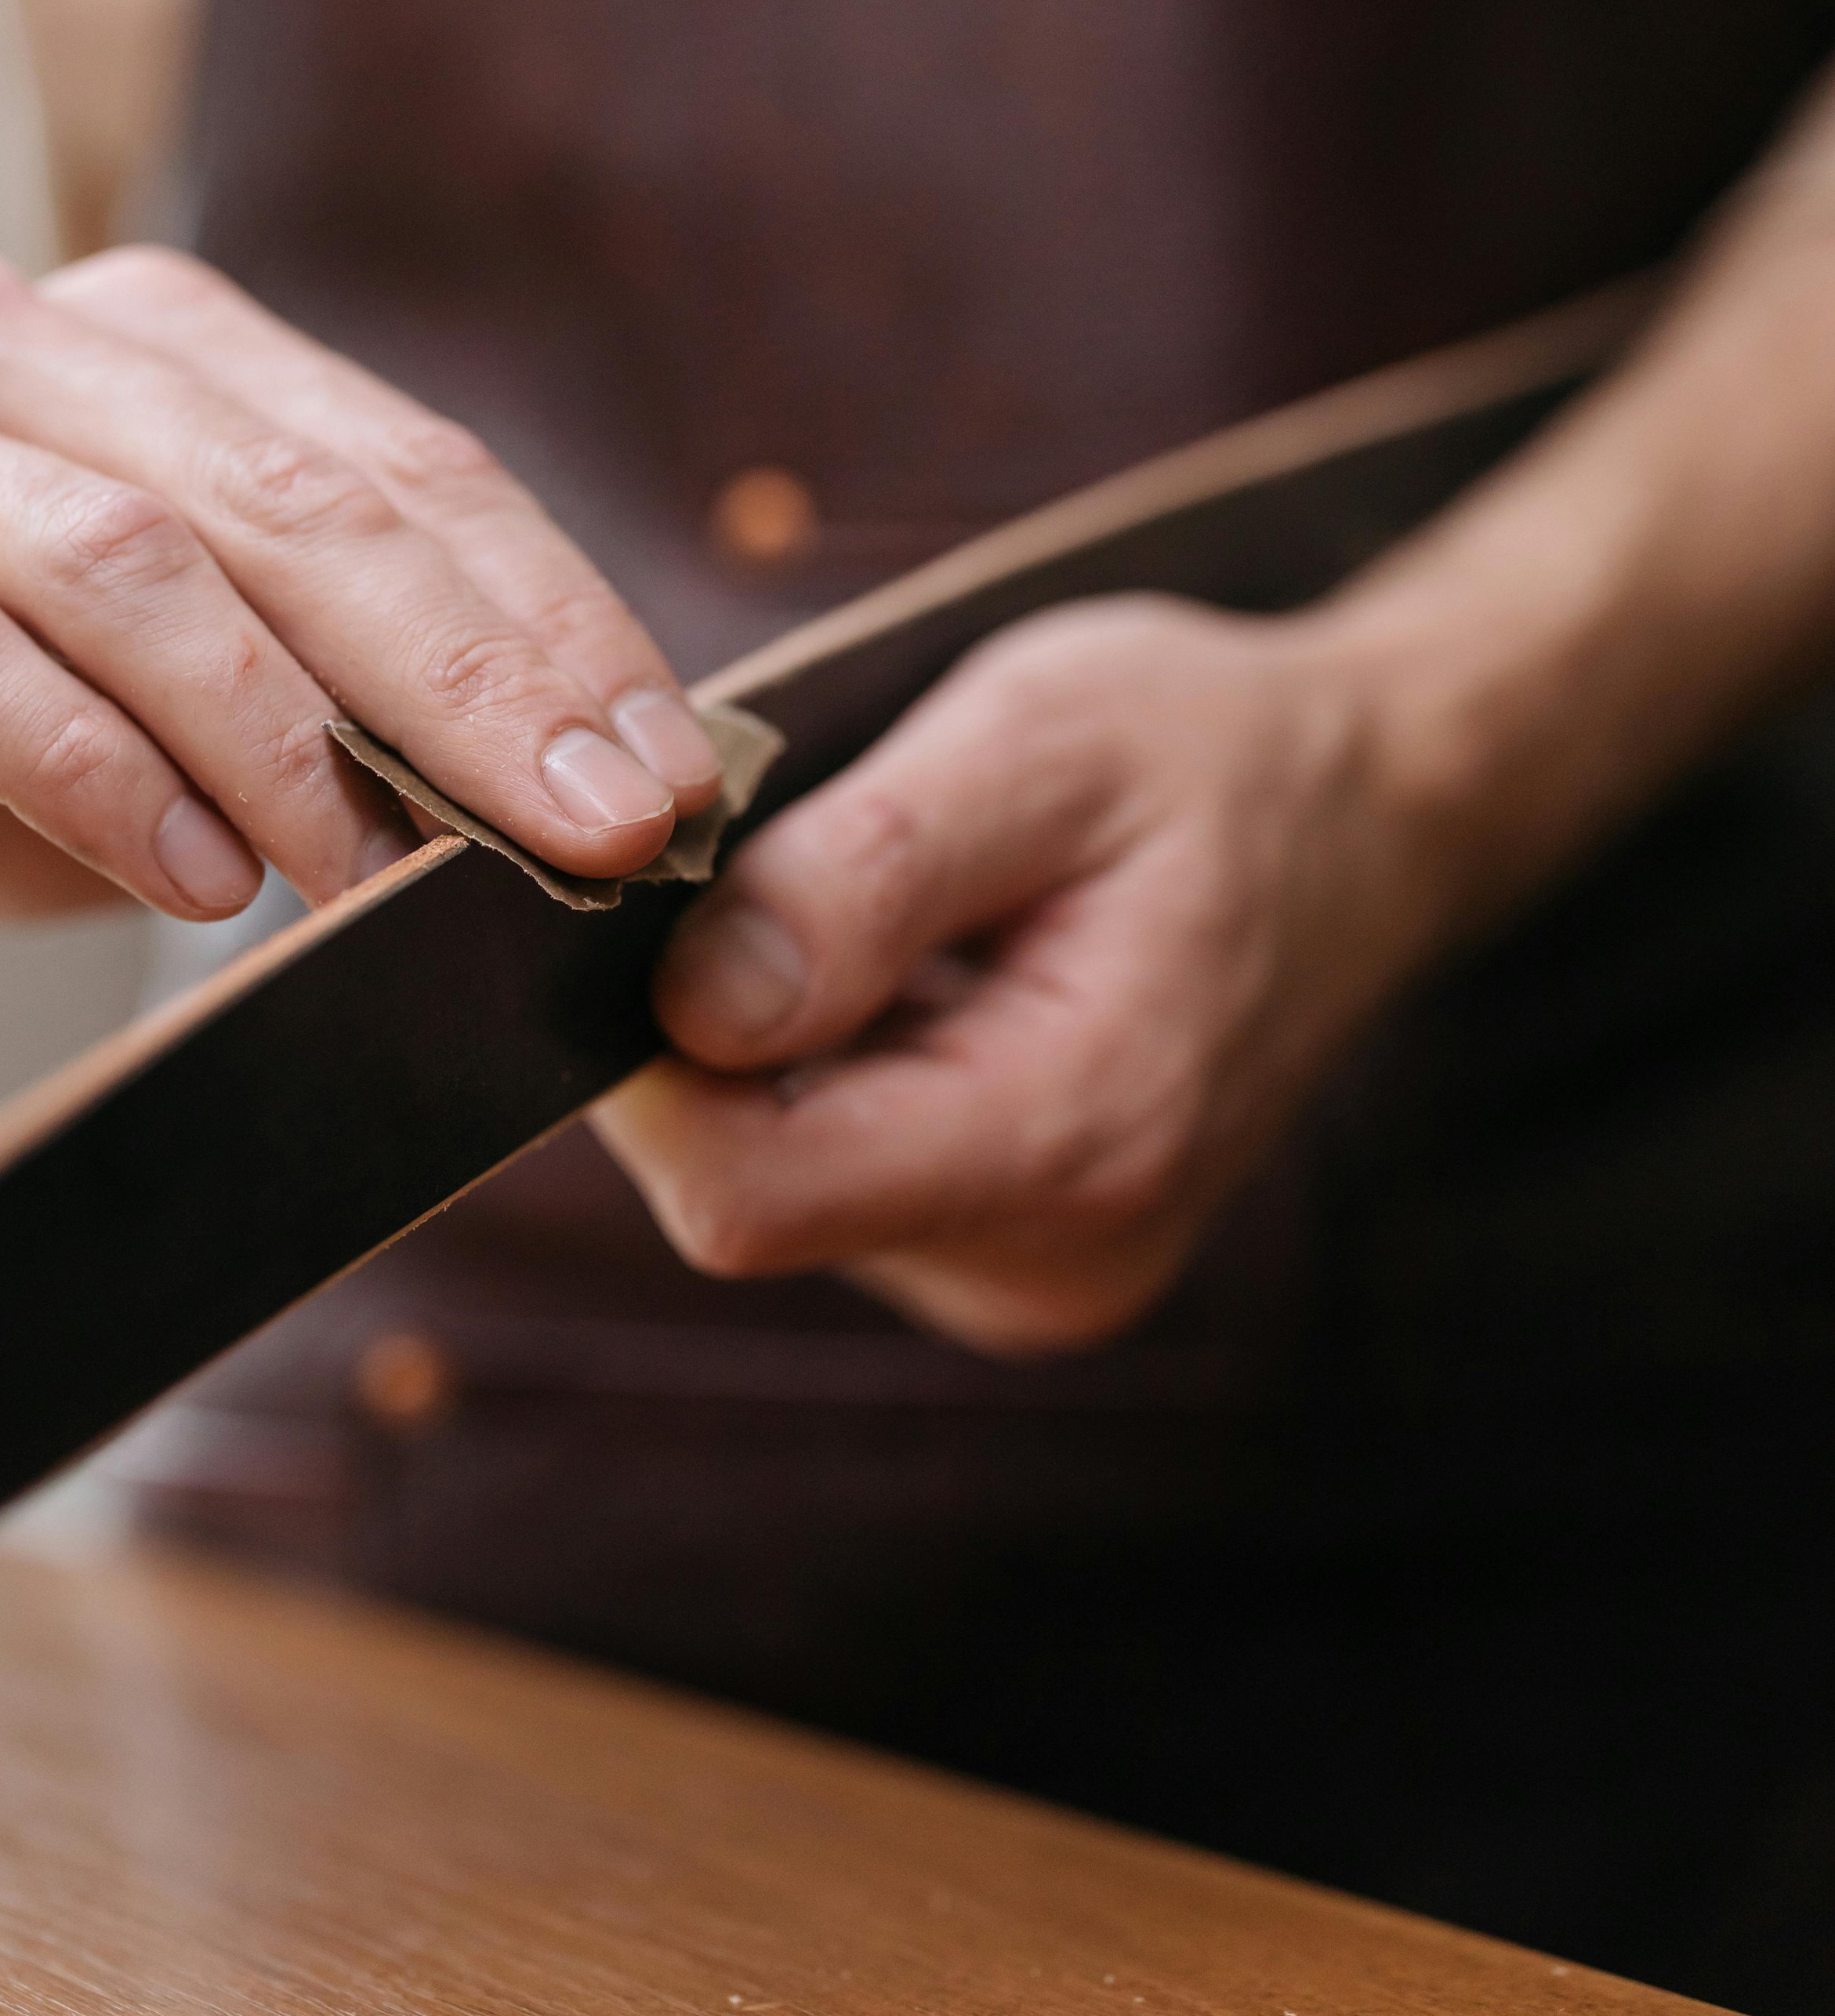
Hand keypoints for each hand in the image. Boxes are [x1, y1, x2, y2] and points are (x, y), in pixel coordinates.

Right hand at [0, 242, 720, 918]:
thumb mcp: (187, 657)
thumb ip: (343, 675)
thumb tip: (584, 786)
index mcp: (160, 342)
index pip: (408, 468)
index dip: (556, 625)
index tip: (670, 776)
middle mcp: (16, 345)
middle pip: (295, 505)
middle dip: (470, 684)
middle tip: (595, 834)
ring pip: (129, 563)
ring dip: (286, 743)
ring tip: (381, 885)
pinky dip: (96, 773)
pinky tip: (196, 882)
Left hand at [593, 597, 1448, 1354]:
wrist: (1369, 812)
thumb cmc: (1210, 750)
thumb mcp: (1037, 741)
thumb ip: (862, 880)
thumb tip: (687, 1010)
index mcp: (1074, 1139)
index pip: (745, 1195)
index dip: (646, 1064)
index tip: (647, 911)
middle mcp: (1053, 1259)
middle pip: (750, 1185)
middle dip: (717, 1027)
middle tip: (792, 861)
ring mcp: (1034, 1274)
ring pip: (781, 1178)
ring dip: (779, 1040)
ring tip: (898, 907)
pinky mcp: (1014, 1254)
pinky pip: (841, 1170)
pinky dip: (834, 1062)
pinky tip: (924, 966)